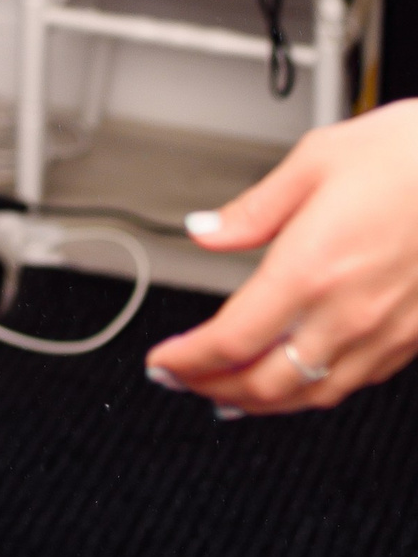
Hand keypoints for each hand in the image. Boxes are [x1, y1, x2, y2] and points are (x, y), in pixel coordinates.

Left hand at [144, 104, 417, 412]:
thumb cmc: (410, 154)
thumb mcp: (316, 160)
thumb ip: (254, 210)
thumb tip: (205, 230)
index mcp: (311, 268)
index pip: (231, 339)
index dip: (188, 360)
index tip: (162, 361)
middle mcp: (347, 313)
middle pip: (265, 382)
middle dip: (212, 388)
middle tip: (181, 381)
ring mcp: (384, 333)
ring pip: (310, 395)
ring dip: (259, 402)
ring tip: (226, 395)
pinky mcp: (412, 339)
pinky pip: (351, 383)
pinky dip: (311, 393)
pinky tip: (296, 380)